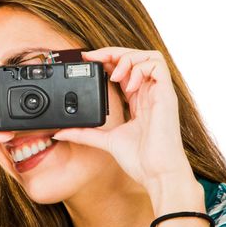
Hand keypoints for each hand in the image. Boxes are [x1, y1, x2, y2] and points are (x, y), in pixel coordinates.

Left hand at [52, 47, 193, 190]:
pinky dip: (140, 68)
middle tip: (93, 57)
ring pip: (148, 56)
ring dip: (128, 58)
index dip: (108, 61)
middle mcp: (149, 94)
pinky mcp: (166, 95)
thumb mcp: (105, 141)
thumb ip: (84, 134)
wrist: (156, 173)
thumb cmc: (140, 160)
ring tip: (114, 74)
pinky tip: (128, 84)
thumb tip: (59, 132)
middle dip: (114, 53)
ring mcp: (159, 93)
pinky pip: (158, 66)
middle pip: (136, 58)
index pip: (124, 70)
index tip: (87, 60)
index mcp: (137, 101)